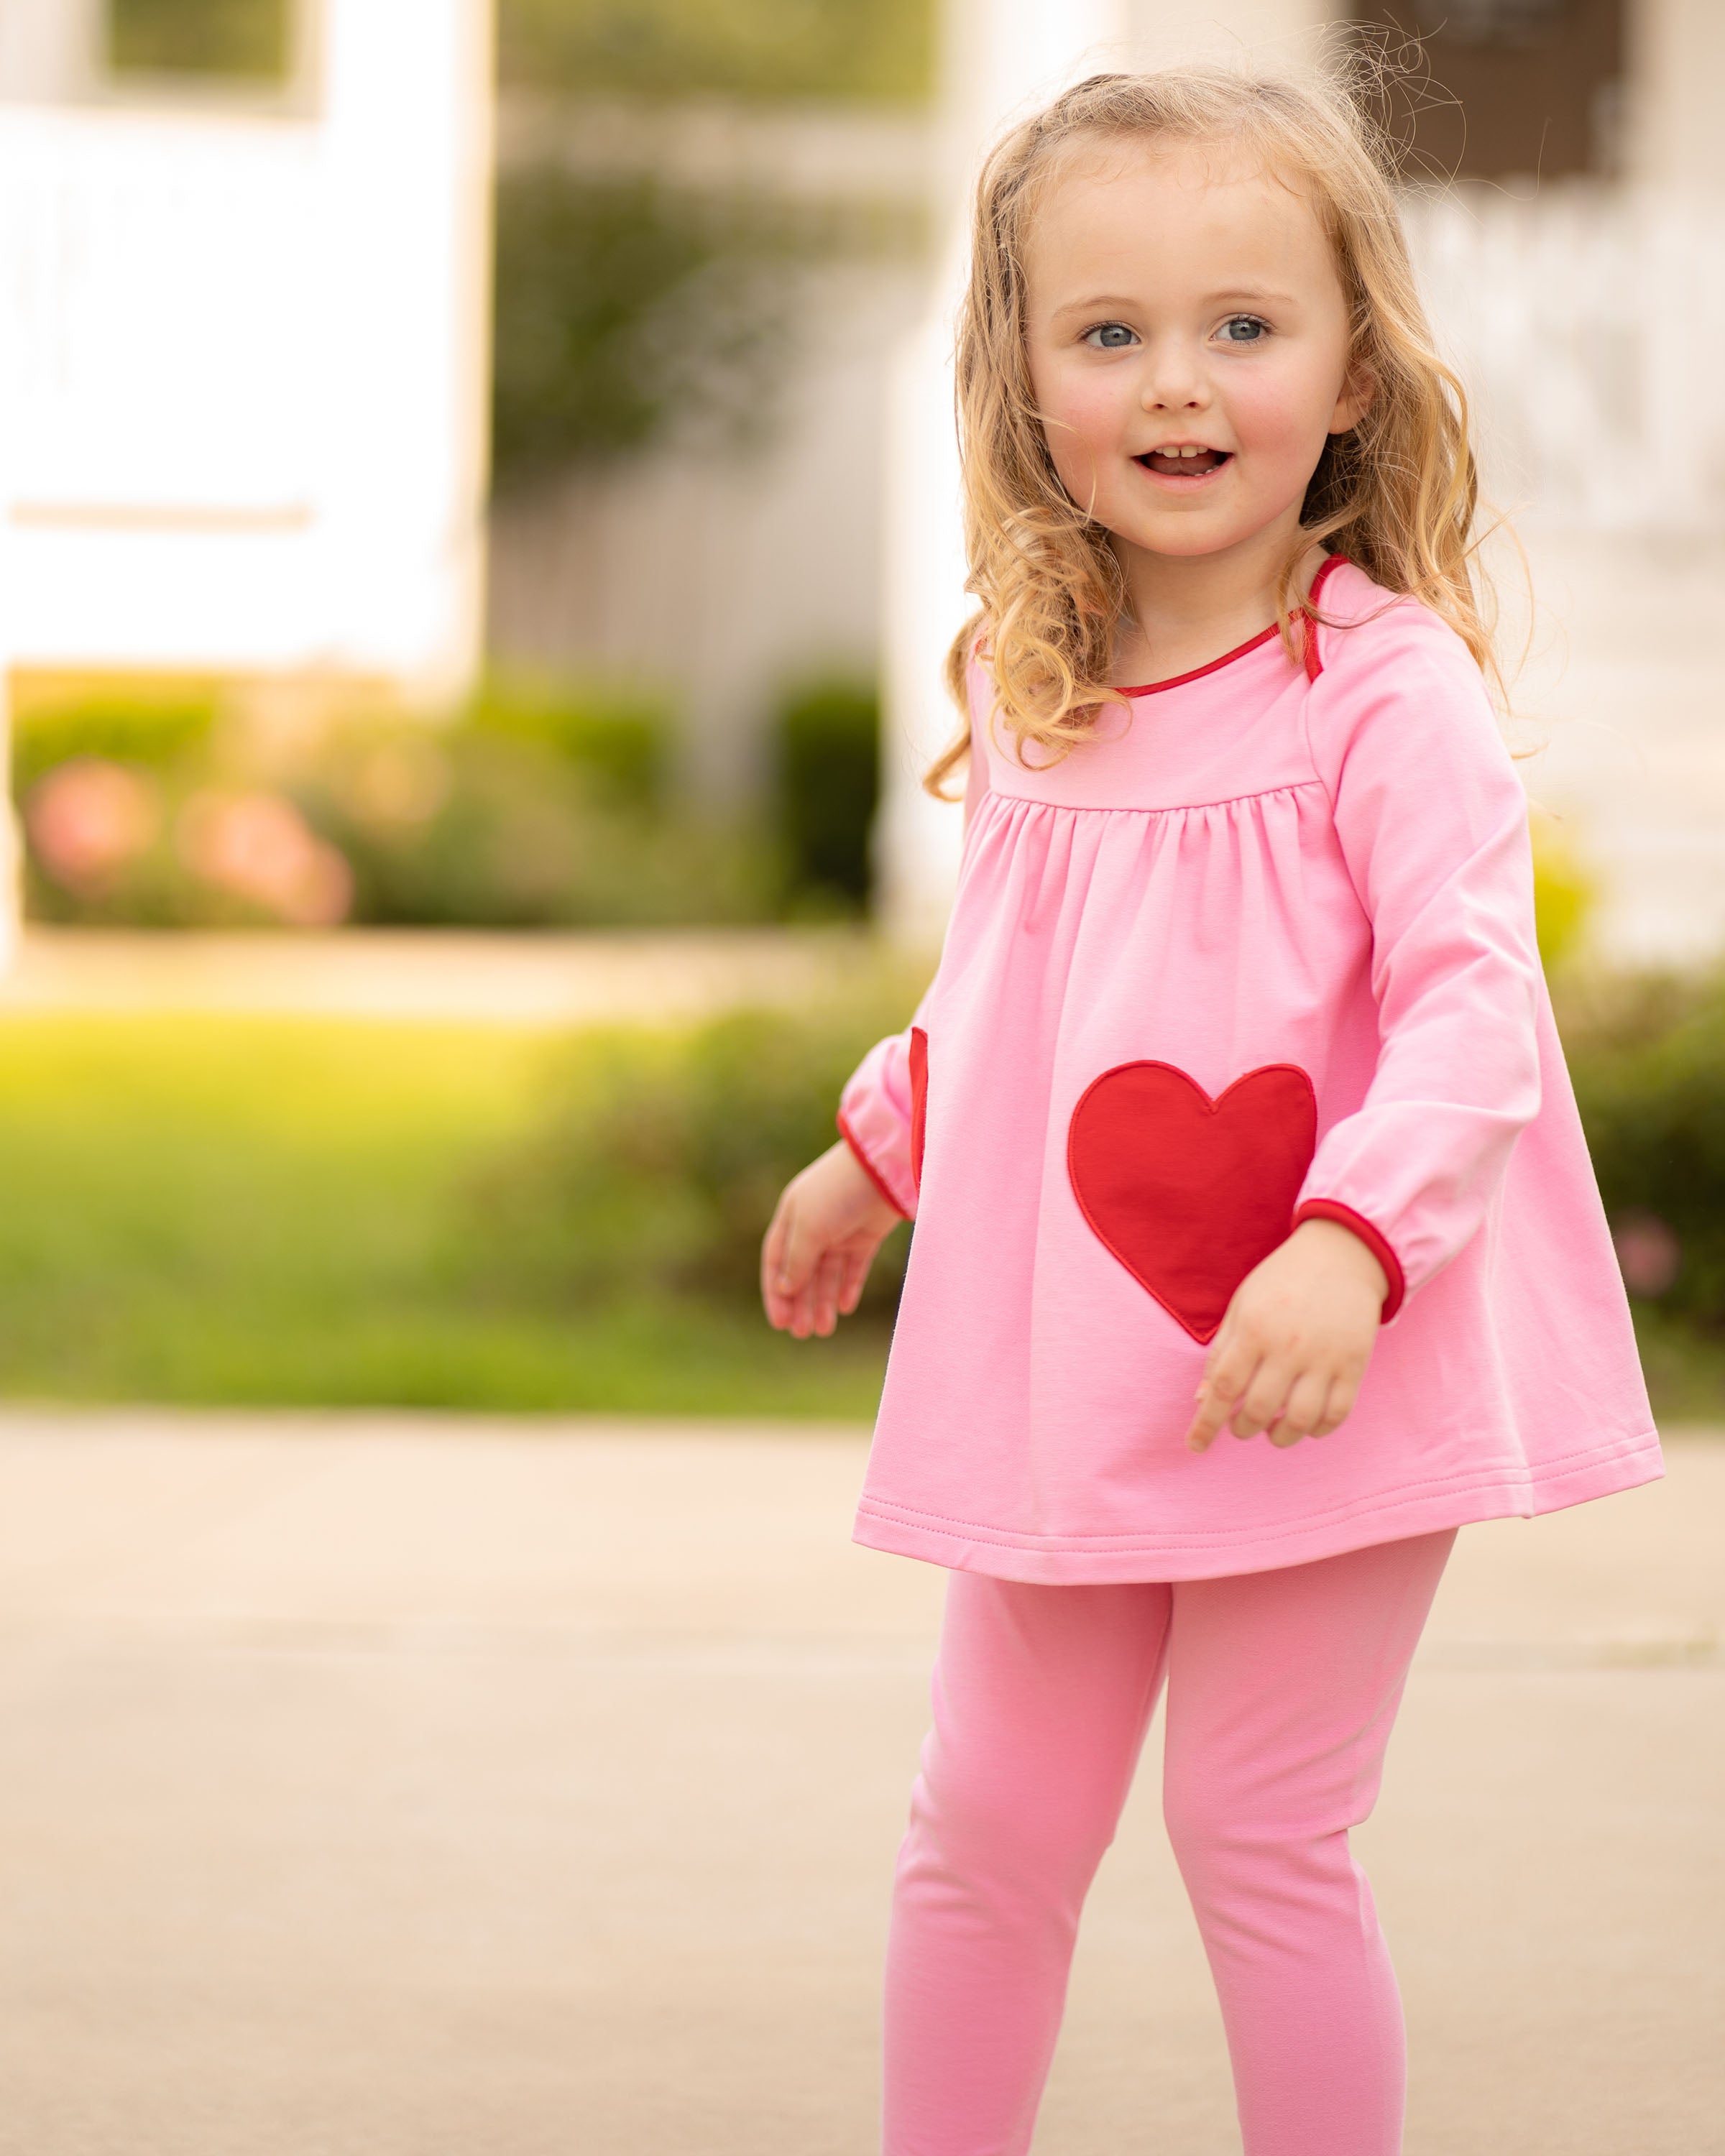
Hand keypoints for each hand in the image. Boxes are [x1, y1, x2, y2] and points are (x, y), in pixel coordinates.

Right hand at [761, 1141, 902, 1338]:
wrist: (886, 1167)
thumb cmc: (839, 1192)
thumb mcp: (810, 1227)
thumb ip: (797, 1261)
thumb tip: (784, 1290)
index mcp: (791, 1216)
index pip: (776, 1261)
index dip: (775, 1293)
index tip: (780, 1323)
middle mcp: (814, 1224)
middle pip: (803, 1272)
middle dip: (801, 1303)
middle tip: (802, 1334)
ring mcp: (842, 1230)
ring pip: (828, 1274)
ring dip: (823, 1301)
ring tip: (823, 1330)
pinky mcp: (868, 1235)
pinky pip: (854, 1267)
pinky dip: (848, 1287)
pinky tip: (845, 1308)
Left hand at [1184, 1218, 1387, 1452]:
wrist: (1342, 1255)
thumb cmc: (1282, 1281)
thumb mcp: (1242, 1306)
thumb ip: (1222, 1352)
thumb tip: (1204, 1399)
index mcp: (1254, 1329)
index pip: (1224, 1388)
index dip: (1207, 1423)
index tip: (1196, 1446)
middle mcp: (1288, 1346)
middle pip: (1260, 1410)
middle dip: (1243, 1429)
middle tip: (1241, 1427)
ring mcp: (1324, 1357)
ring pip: (1299, 1420)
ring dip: (1280, 1436)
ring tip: (1272, 1430)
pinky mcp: (1354, 1364)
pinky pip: (1336, 1414)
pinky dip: (1318, 1430)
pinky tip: (1306, 1425)